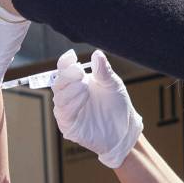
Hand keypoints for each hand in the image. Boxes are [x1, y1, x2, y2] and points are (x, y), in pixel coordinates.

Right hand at [52, 49, 142, 168]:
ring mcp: (68, 110)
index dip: (65, 62)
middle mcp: (69, 94)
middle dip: (67, 75)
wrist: (124, 129)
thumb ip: (104, 71)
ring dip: (70, 89)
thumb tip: (97, 53)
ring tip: (85, 87)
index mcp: (77, 81)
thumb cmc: (117, 105)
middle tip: (80, 72)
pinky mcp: (69, 125)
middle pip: (58, 81)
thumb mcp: (113, 85)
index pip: (64, 69)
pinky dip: (71, 104)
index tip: (72, 56)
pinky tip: (83, 98)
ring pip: (59, 97)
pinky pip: (63, 113)